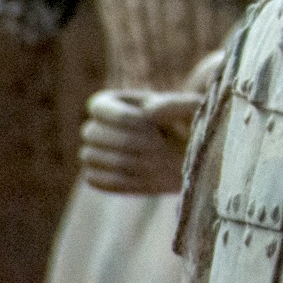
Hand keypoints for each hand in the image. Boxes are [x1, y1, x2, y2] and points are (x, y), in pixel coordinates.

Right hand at [78, 89, 202, 195]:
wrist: (187, 154)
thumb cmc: (189, 124)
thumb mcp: (191, 109)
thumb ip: (176, 105)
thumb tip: (149, 112)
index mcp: (112, 102)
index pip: (98, 108)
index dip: (122, 117)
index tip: (152, 125)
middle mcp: (96, 126)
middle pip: (92, 133)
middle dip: (128, 140)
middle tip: (160, 145)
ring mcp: (93, 153)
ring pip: (92, 157)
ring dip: (128, 160)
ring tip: (159, 159)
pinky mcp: (97, 178)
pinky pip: (97, 180)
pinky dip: (122, 180)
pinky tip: (147, 176)